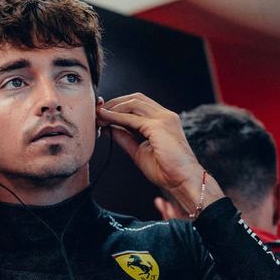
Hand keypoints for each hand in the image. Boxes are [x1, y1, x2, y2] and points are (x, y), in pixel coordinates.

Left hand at [97, 94, 222, 213]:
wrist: (182, 181)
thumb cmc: (165, 170)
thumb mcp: (139, 151)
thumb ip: (125, 137)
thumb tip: (109, 128)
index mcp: (164, 120)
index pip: (139, 104)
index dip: (120, 106)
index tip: (103, 113)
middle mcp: (165, 115)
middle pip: (135, 98)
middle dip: (114, 103)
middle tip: (97, 111)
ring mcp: (164, 119)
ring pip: (133, 103)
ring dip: (113, 108)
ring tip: (98, 115)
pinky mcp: (159, 126)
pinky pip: (132, 118)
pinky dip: (116, 117)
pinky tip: (105, 119)